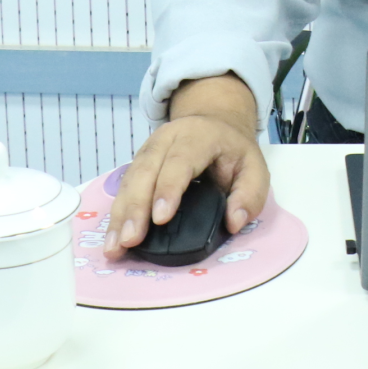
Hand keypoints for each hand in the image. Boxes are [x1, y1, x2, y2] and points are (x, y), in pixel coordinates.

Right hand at [104, 73, 268, 259]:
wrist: (215, 122)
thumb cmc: (233, 151)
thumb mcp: (255, 166)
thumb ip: (250, 195)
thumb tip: (234, 222)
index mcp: (198, 136)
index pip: (180, 161)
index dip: (168, 188)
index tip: (161, 218)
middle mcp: (167, 139)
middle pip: (146, 171)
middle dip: (136, 208)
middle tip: (129, 240)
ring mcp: (148, 150)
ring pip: (129, 180)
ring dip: (120, 215)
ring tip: (114, 246)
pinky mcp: (137, 163)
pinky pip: (123, 188)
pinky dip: (117, 213)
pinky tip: (112, 237)